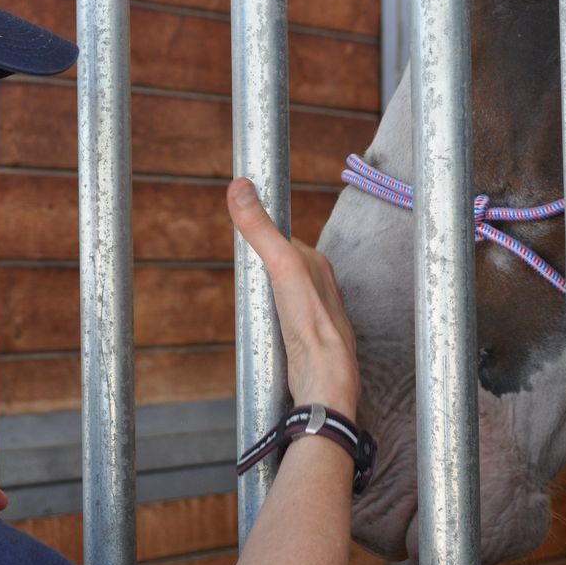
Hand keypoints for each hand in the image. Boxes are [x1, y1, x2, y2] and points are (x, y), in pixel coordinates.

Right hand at [226, 178, 359, 416]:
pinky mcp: (307, 339)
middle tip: (247, 283)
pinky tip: (265, 332)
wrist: (325, 378)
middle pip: (279, 268)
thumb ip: (261, 229)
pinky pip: (282, 321)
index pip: (280, 240)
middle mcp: (321, 287)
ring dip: (265, 299)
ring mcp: (315, 314)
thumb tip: (240, 186)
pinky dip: (270, 322)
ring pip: (281, 295)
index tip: (241, 241)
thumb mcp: (280, 265)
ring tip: (256, 311)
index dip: (259, 240)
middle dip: (260, 272)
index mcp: (318, 265)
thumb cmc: (310, 321)